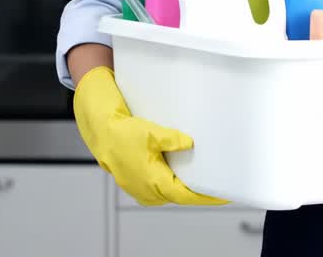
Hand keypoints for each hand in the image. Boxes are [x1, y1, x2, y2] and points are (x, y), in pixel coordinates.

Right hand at [73, 66, 227, 206]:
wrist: (98, 127)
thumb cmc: (120, 131)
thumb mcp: (150, 132)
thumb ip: (172, 140)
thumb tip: (189, 143)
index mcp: (152, 180)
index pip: (186, 194)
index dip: (206, 196)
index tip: (223, 194)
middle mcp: (146, 189)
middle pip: (179, 195)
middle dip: (199, 192)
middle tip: (219, 185)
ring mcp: (140, 186)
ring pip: (169, 192)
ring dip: (185, 188)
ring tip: (204, 180)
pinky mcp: (136, 179)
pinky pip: (159, 186)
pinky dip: (172, 182)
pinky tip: (181, 173)